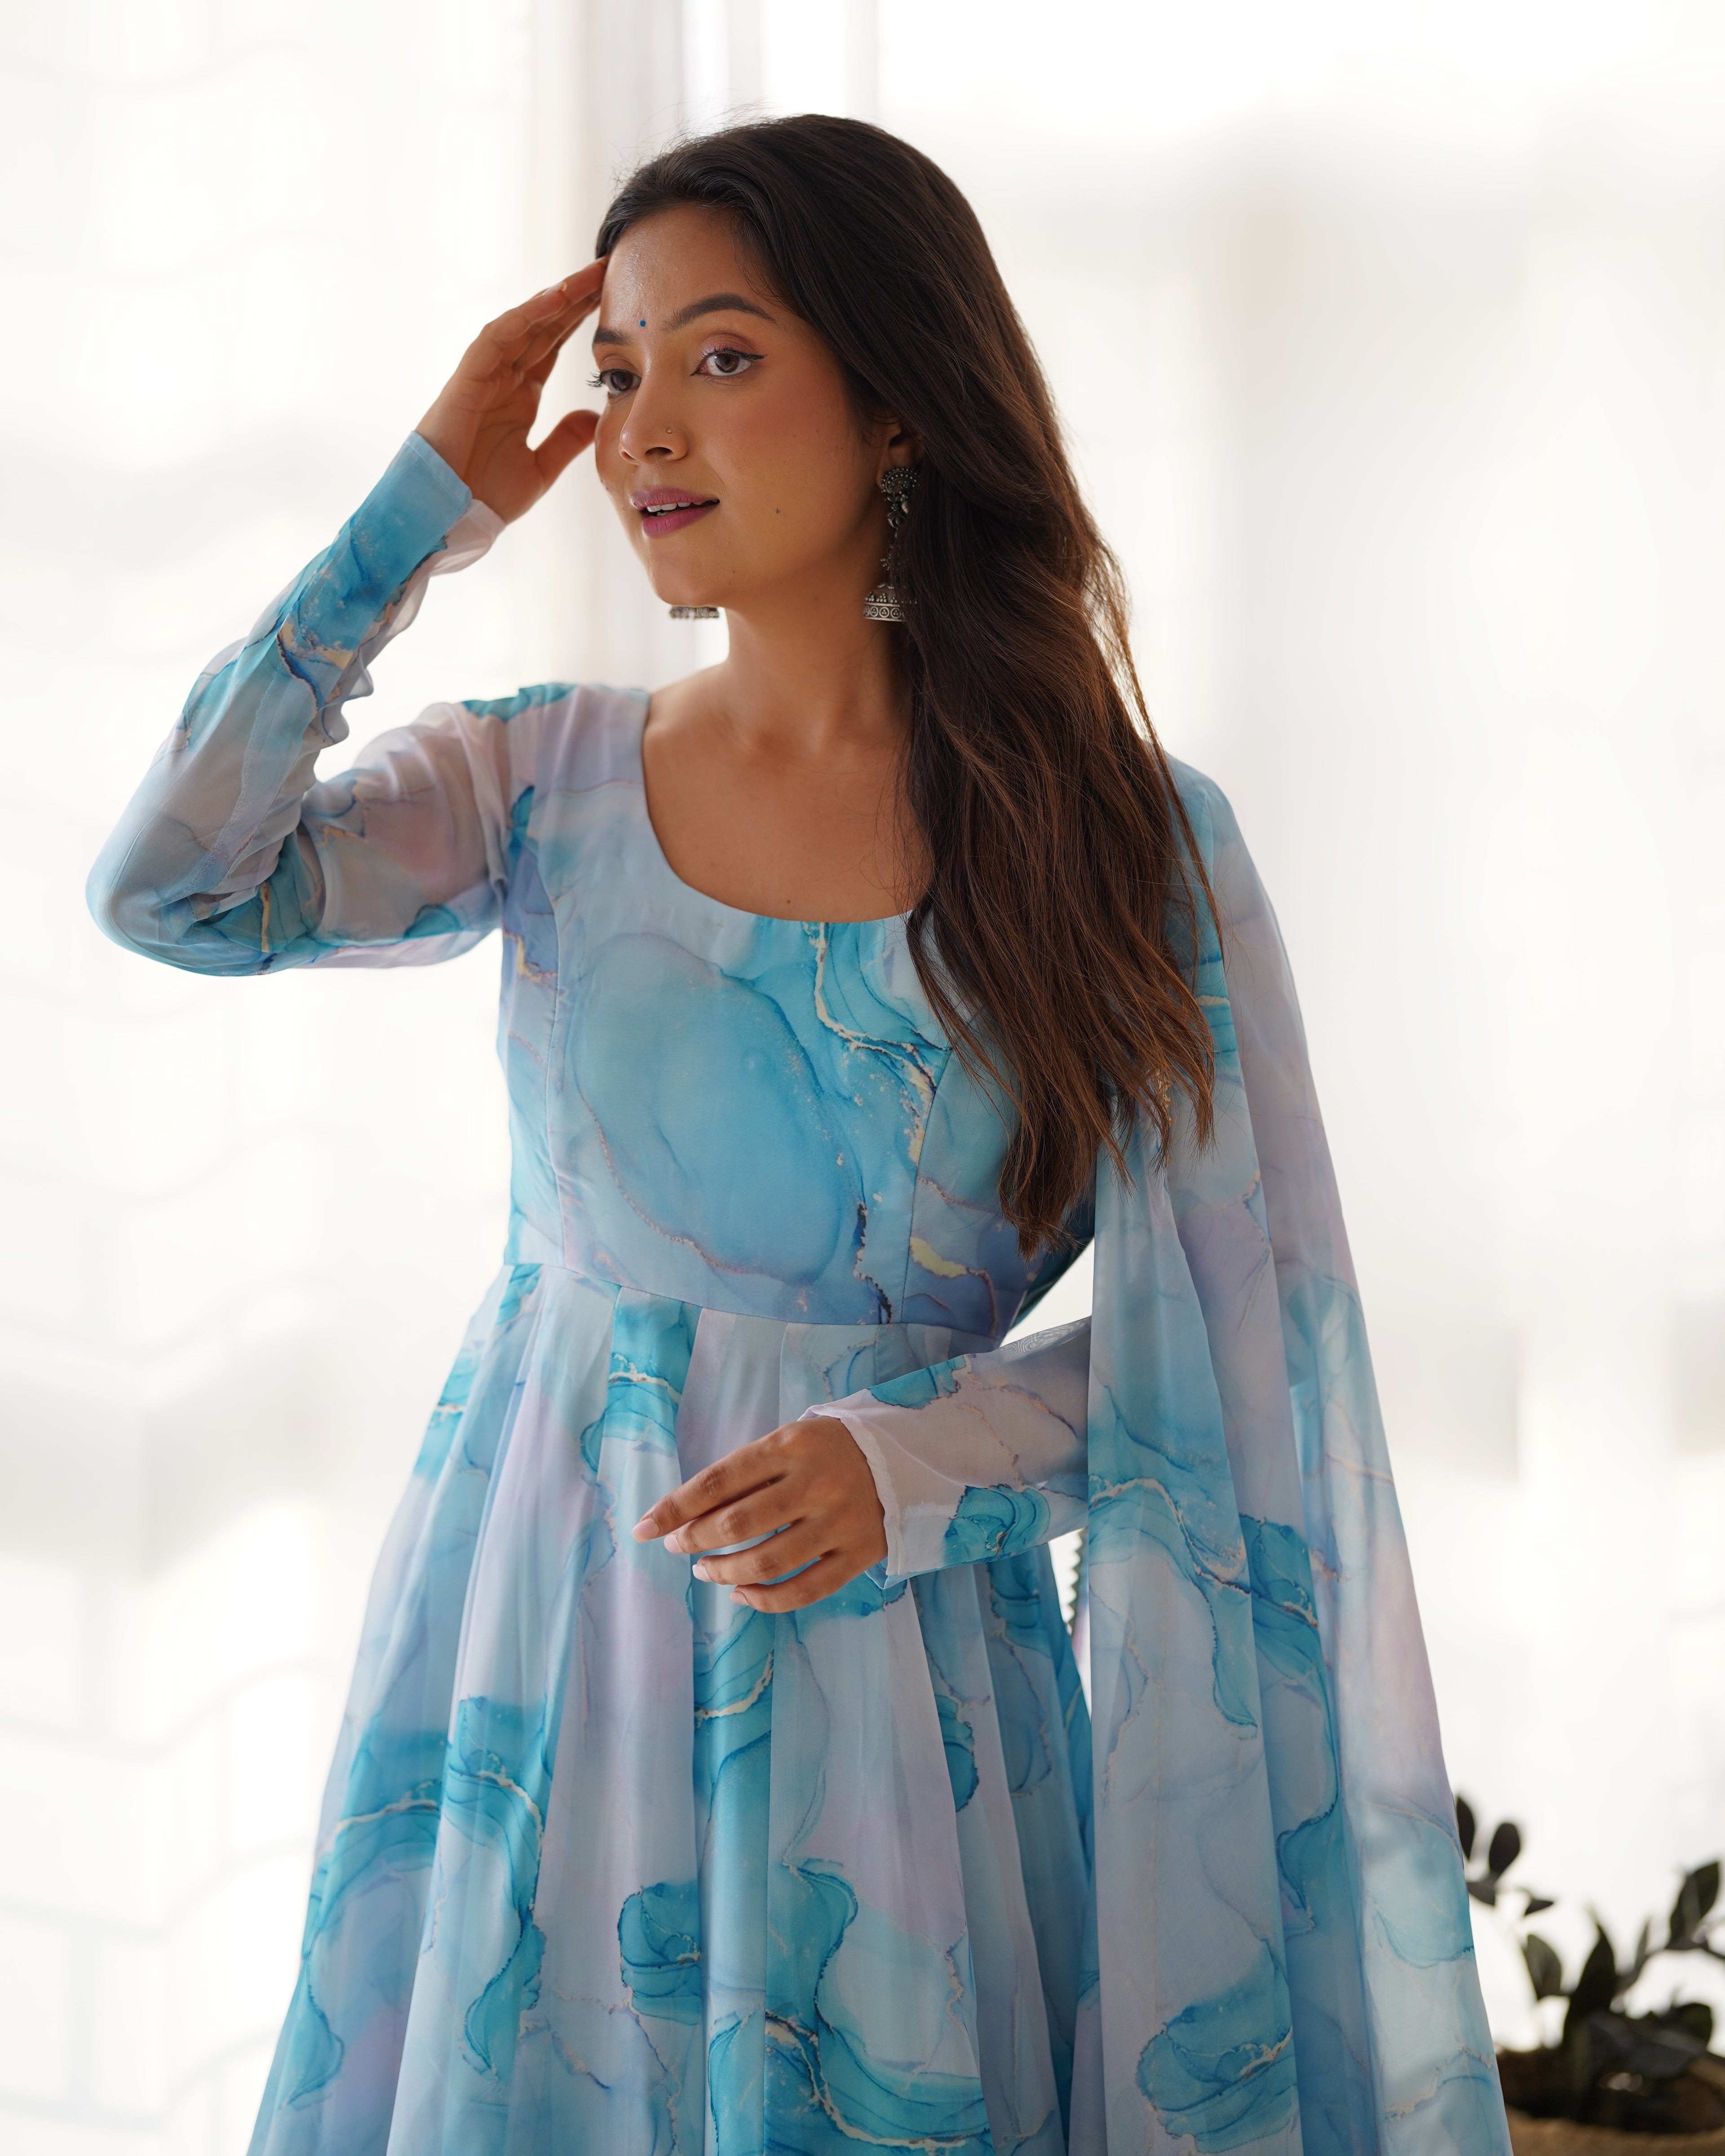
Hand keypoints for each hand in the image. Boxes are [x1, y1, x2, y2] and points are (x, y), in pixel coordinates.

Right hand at [415, 260, 605, 522]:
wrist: (448, 517)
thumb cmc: (484, 498)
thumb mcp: (541, 470)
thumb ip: (566, 441)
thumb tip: (594, 417)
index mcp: (520, 396)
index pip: (554, 347)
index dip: (581, 321)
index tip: (613, 300)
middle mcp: (503, 378)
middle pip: (543, 327)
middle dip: (574, 298)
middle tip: (607, 269)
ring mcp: (484, 375)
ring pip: (522, 324)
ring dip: (554, 299)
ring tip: (587, 276)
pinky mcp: (466, 379)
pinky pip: (497, 338)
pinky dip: (525, 317)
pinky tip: (554, 299)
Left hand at [633, 1417, 887, 1611]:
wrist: (907, 1456)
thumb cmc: (830, 1448)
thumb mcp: (789, 1441)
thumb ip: (745, 1473)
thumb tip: (685, 1514)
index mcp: (791, 1446)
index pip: (718, 1481)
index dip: (674, 1507)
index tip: (642, 1527)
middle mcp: (814, 1484)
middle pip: (737, 1524)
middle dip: (694, 1540)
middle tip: (676, 1547)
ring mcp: (839, 1522)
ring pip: (767, 1561)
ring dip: (723, 1572)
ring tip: (704, 1570)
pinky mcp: (859, 1554)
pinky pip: (805, 1589)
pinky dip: (766, 1599)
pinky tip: (741, 1594)